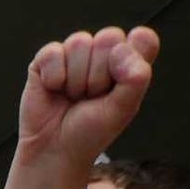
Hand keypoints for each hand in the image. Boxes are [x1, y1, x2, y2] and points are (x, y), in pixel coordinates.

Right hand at [17, 25, 158, 169]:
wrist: (55, 151)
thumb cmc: (91, 131)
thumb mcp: (124, 108)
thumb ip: (136, 77)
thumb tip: (119, 48)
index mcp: (128, 62)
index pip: (143, 38)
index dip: (133, 58)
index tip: (121, 84)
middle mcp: (103, 53)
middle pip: (109, 37)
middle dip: (99, 74)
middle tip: (92, 97)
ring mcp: (74, 54)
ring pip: (79, 42)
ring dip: (76, 79)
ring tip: (73, 96)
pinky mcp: (46, 60)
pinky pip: (53, 52)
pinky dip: (54, 77)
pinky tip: (54, 90)